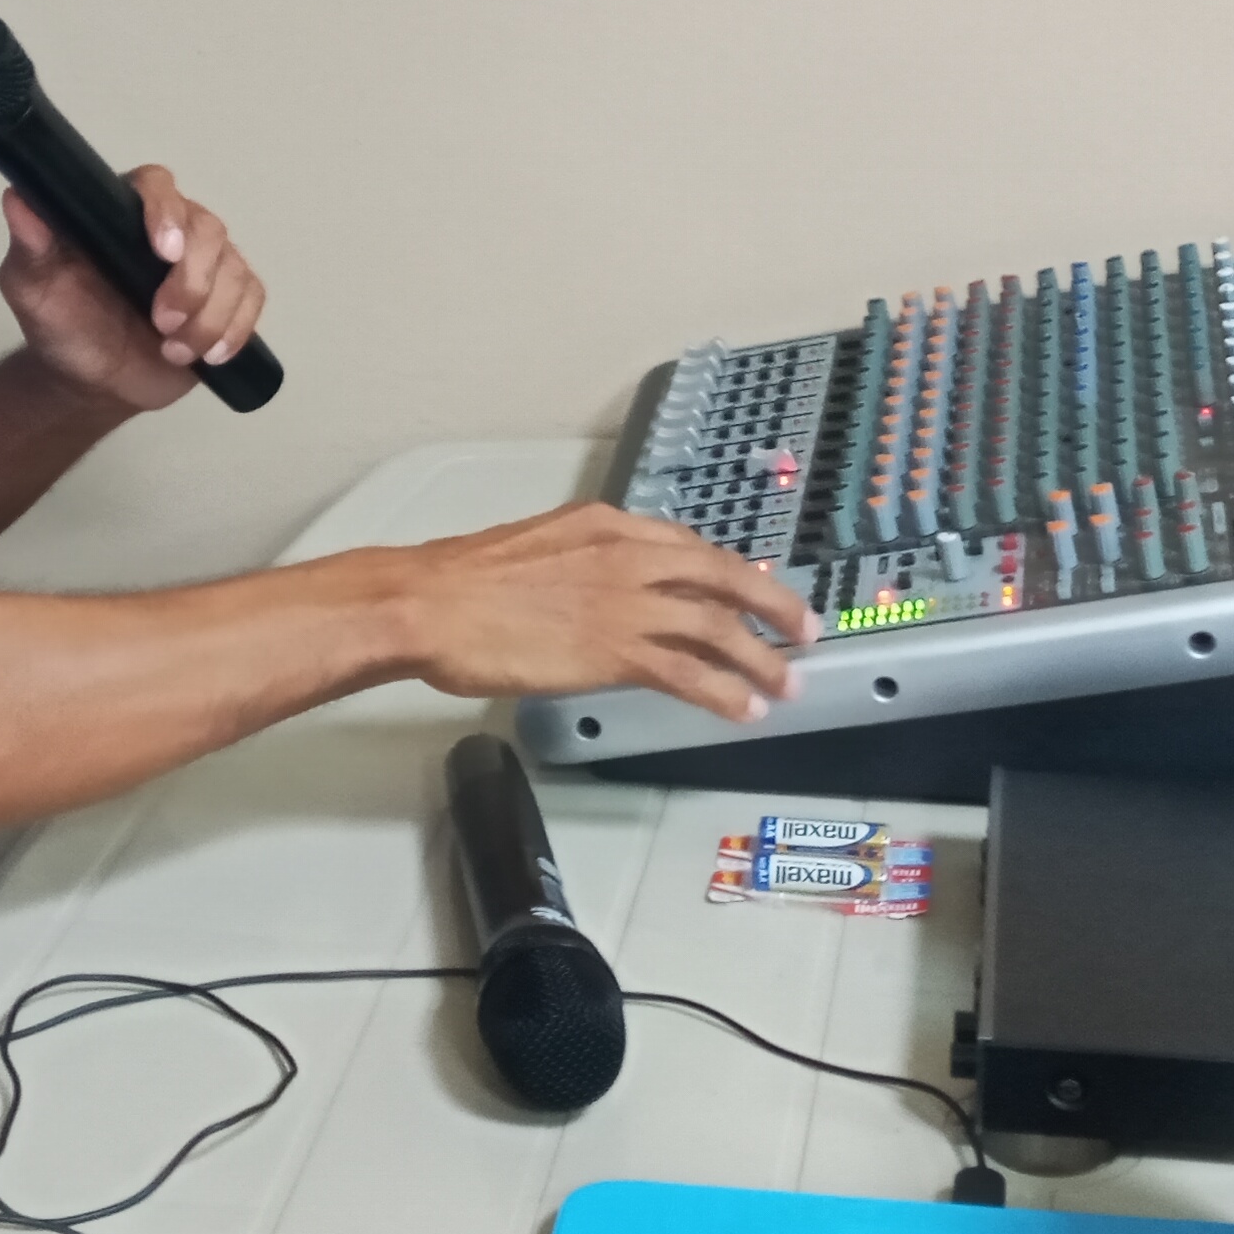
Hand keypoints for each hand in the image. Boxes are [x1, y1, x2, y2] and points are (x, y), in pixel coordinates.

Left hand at [0, 165, 266, 413]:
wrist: (91, 380)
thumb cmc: (62, 324)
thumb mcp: (32, 287)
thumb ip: (30, 245)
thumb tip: (17, 198)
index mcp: (124, 212)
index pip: (158, 186)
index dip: (167, 213)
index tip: (162, 251)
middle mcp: (173, 229)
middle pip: (209, 229)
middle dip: (192, 280)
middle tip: (162, 320)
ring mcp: (207, 264)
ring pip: (235, 269)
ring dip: (211, 315)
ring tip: (174, 349)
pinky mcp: (229, 299)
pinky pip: (253, 300)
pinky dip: (237, 329)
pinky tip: (209, 355)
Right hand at [387, 504, 818, 725]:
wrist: (429, 604)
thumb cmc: (459, 584)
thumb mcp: (532, 549)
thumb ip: (577, 562)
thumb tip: (593, 591)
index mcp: (604, 525)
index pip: (686, 545)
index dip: (727, 573)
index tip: (750, 591)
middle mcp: (627, 555)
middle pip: (722, 577)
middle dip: (772, 605)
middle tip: (803, 629)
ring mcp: (625, 603)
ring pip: (717, 628)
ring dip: (760, 658)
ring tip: (786, 683)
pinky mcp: (615, 651)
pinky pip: (688, 672)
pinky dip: (724, 691)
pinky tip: (745, 708)